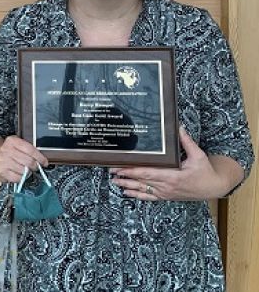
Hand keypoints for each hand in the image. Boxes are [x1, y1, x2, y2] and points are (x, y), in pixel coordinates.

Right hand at [0, 135, 48, 182]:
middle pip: (28, 161)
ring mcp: (3, 161)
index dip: (40, 158)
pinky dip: (21, 178)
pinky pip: (17, 178)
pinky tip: (19, 174)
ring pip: (24, 171)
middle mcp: (6, 150)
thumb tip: (42, 160)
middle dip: (35, 166)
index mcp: (12, 141)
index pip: (30, 150)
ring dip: (27, 172)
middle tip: (35, 167)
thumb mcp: (18, 145)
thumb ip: (29, 149)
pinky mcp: (1, 171)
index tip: (44, 162)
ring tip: (25, 170)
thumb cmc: (9, 151)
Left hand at [111, 128, 229, 200]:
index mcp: (173, 176)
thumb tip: (178, 127)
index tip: (120, 166)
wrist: (214, 187)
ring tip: (114, 181)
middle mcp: (167, 186)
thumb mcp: (198, 155)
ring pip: (142, 189)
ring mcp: (165, 193)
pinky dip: (136, 195)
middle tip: (111, 171)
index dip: (132, 170)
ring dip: (127, 186)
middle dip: (125, 176)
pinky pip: (149, 197)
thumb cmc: (206, 172)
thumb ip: (186, 142)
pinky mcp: (166, 196)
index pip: (148, 172)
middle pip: (141, 180)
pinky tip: (126, 193)